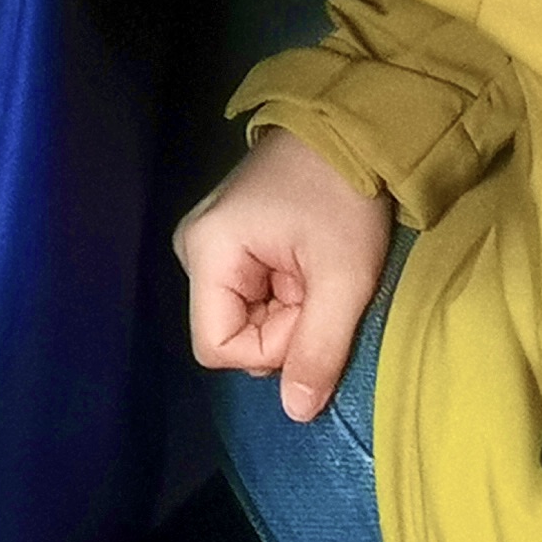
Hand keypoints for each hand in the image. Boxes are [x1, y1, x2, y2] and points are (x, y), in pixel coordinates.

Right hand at [176, 131, 393, 424]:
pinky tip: (304, 262)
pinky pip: (248, 294)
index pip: (219, 347)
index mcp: (206, 253)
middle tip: (320, 285)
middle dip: (283, 328)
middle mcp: (192, 249)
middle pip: (231, 332)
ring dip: (287, 311)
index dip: (272, 349)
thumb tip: (295, 414)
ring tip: (315, 269)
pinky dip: (282, 292)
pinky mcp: (225, 238)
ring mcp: (206, 242)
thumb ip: (317, 351)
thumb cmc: (342, 199)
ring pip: (243, 317)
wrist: (348, 128)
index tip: (311, 308)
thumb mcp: (343, 281)